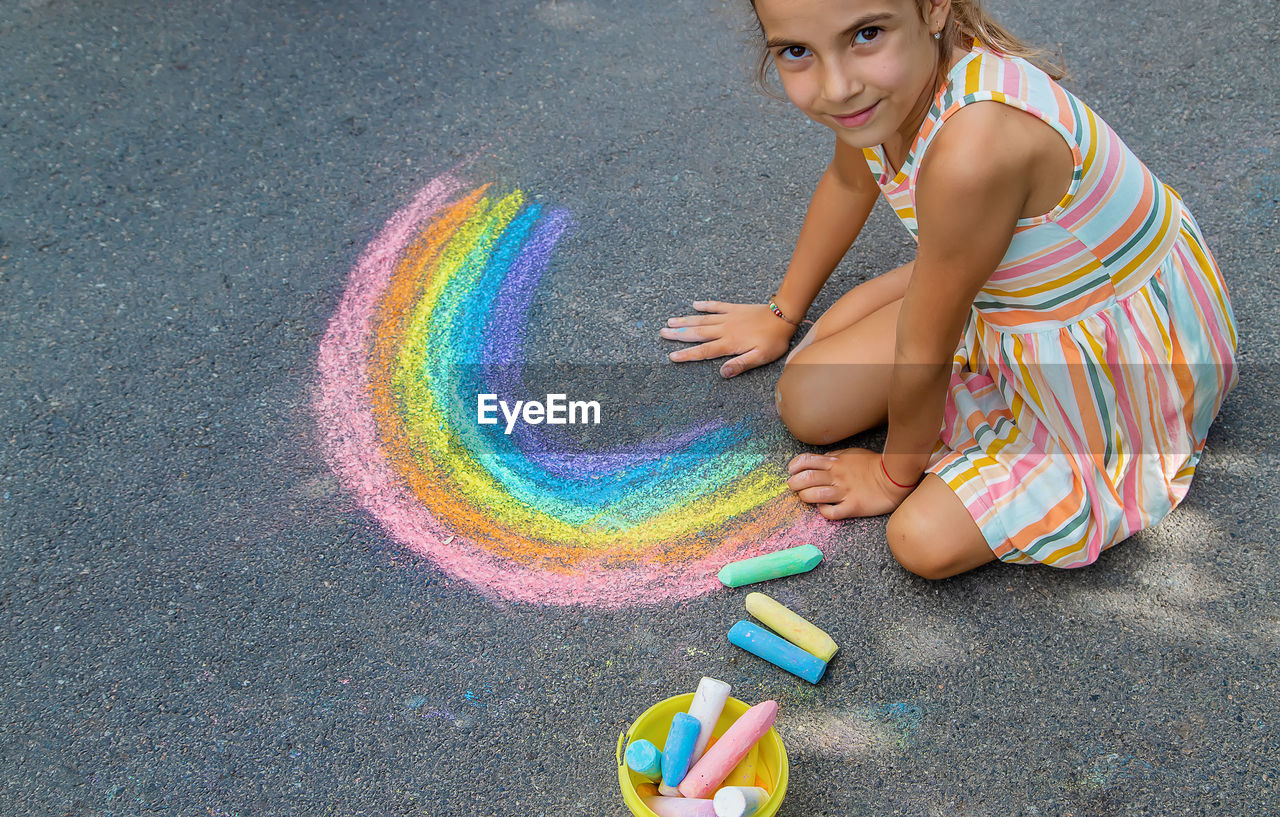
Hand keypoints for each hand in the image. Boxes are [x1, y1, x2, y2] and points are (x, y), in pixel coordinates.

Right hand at [661, 301, 796, 377]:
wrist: (783, 316)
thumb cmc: (773, 340)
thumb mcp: (760, 357)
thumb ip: (740, 364)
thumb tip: (722, 373)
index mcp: (729, 343)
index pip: (704, 351)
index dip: (687, 354)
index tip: (672, 356)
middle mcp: (724, 329)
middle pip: (697, 333)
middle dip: (679, 334)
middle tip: (662, 333)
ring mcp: (728, 317)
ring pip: (702, 320)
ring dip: (686, 321)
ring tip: (670, 321)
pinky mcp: (734, 308)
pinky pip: (716, 306)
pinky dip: (705, 305)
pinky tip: (694, 304)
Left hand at [786, 448, 915, 518]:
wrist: (895, 477)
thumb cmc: (873, 465)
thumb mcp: (852, 453)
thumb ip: (834, 456)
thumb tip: (821, 460)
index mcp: (835, 462)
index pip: (806, 461)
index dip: (794, 466)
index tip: (791, 471)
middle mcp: (837, 476)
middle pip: (806, 478)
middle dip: (794, 483)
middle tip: (794, 487)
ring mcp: (844, 492)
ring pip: (815, 495)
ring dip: (805, 497)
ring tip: (805, 498)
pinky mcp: (853, 506)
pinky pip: (832, 512)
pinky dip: (824, 512)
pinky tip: (824, 509)